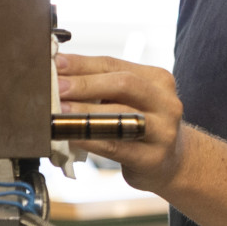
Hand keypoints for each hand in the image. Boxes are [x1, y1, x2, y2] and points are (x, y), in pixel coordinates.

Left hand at [56, 54, 187, 192]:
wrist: (173, 161)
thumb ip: (101, 85)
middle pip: (124, 85)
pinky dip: (90, 140)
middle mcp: (166, 102)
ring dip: (84, 113)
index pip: (114, 64)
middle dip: (84, 84)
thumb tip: (58, 74)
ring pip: (121, 116)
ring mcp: (163, 130)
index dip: (81, 63)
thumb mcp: (129, 99)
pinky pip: (116, 146)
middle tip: (55, 88)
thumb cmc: (141, 125)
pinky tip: (71, 136)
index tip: (53, 64)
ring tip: (58, 112)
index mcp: (158, 79)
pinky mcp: (152, 157)